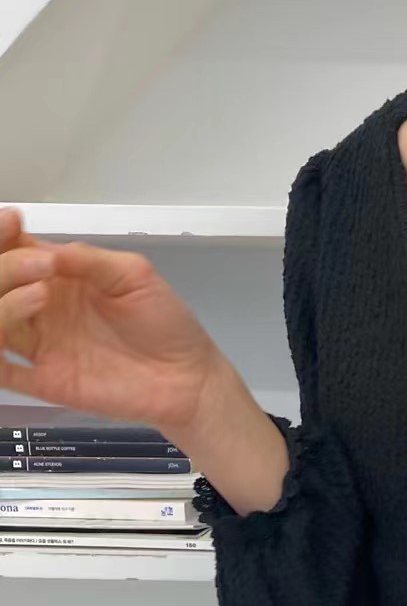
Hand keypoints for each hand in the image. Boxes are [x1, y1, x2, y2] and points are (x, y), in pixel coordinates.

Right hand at [0, 206, 223, 433]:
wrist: (188, 377)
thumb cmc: (166, 323)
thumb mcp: (133, 275)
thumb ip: (89, 260)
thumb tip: (44, 251)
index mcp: (59, 277)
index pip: (11, 250)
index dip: (2, 236)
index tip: (12, 224)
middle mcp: (41, 308)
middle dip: (5, 268)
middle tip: (42, 267)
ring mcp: (42, 345)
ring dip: (1, 305)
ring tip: (41, 295)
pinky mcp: (46, 381)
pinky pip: (1, 372)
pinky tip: (1, 339)